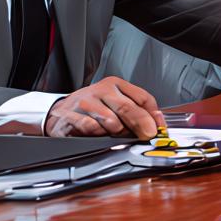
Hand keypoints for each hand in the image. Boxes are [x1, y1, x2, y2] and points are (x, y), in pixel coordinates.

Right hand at [45, 76, 161, 137]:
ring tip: (113, 133)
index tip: (160, 129)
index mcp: (115, 85)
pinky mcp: (72, 116)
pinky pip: (92, 128)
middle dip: (142, 126)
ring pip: (112, 121)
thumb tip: (158, 123)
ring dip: (117, 132)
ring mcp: (86, 102)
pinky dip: (98, 134)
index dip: (154, 116)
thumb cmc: (93, 108)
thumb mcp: (115, 103)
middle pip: (129, 108)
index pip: (142, 97)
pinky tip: (96, 133)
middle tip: (146, 136)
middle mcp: (101, 90)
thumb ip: (137, 110)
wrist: (60, 112)